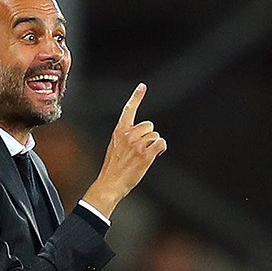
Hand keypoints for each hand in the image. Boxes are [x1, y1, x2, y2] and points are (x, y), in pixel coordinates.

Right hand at [82, 83, 166, 218]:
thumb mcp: (115, 147)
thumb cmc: (113, 168)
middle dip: (149, 136)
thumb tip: (142, 137)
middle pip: (149, 126)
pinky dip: (161, 148)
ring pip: (155, 136)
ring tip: (144, 156)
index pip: (128, 109)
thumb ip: (126, 137)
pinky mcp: (145, 154)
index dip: (136, 97)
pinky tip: (156, 154)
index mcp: (119, 131)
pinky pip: (161, 143)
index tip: (142, 87)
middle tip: (142, 149)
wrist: (110, 183)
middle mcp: (128, 135)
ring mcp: (137, 144)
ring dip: (154, 145)